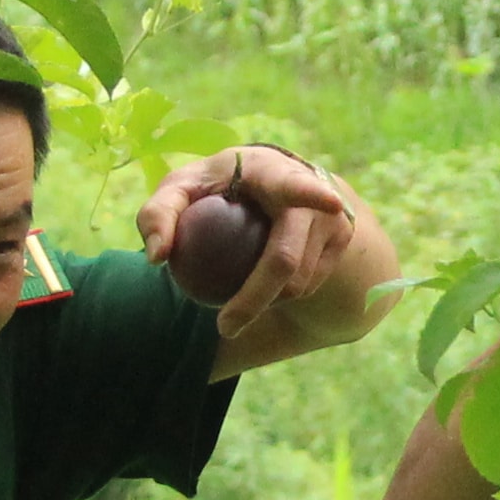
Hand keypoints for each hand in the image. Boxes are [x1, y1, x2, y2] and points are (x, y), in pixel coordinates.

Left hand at [145, 140, 367, 341]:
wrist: (274, 180)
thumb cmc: (218, 185)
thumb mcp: (181, 188)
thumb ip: (158, 214)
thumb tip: (157, 257)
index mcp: (273, 172)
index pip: (295, 185)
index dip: (313, 194)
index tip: (330, 204)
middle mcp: (313, 195)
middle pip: (286, 259)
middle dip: (254, 299)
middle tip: (224, 327)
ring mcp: (335, 221)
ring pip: (297, 283)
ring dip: (266, 301)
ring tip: (239, 299)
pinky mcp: (342, 242)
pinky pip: (308, 286)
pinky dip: (282, 296)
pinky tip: (263, 290)